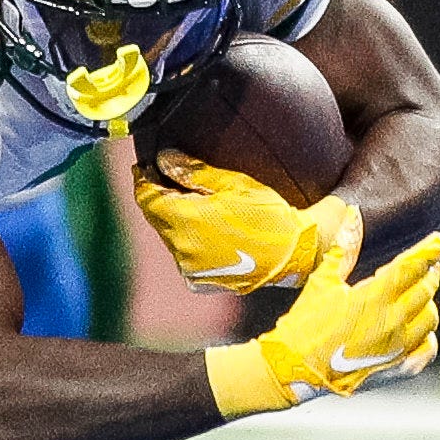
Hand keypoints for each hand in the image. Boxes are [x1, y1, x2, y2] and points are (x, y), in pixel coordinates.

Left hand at [133, 150, 349, 293]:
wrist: (296, 254)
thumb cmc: (268, 214)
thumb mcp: (233, 184)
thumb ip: (193, 171)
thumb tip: (163, 158)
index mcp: (185, 220)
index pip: (147, 198)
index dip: (143, 180)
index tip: (144, 167)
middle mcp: (180, 248)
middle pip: (156, 217)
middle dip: (158, 197)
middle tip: (165, 178)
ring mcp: (189, 268)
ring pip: (169, 236)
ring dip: (173, 219)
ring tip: (190, 202)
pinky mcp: (199, 281)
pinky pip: (182, 255)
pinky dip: (186, 240)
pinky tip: (203, 229)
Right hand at [204, 207, 439, 418]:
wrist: (295, 369)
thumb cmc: (305, 323)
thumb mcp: (321, 281)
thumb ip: (345, 247)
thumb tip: (354, 213)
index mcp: (374, 297)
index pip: (413, 266)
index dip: (428, 251)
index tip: (439, 240)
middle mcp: (393, 322)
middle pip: (426, 289)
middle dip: (428, 271)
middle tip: (425, 262)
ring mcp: (397, 348)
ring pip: (430, 317)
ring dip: (426, 300)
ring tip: (417, 291)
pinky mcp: (396, 368)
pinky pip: (426, 350)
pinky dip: (426, 336)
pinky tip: (417, 328)